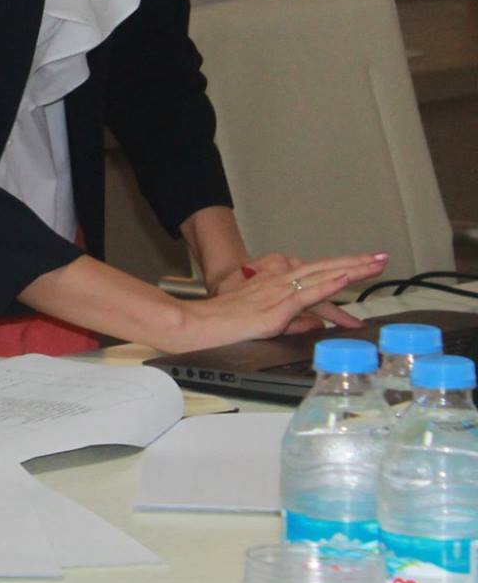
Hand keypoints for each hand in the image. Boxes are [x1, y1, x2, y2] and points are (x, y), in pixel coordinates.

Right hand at [210, 251, 375, 333]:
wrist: (201, 324)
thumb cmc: (226, 323)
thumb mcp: (267, 322)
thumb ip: (293, 322)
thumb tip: (316, 325)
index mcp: (279, 285)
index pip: (318, 273)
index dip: (345, 267)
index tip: (367, 263)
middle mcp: (281, 283)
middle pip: (325, 269)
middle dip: (356, 263)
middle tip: (382, 257)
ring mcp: (279, 293)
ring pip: (321, 277)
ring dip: (349, 269)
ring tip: (373, 264)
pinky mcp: (275, 308)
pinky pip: (305, 295)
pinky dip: (326, 286)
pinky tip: (341, 280)